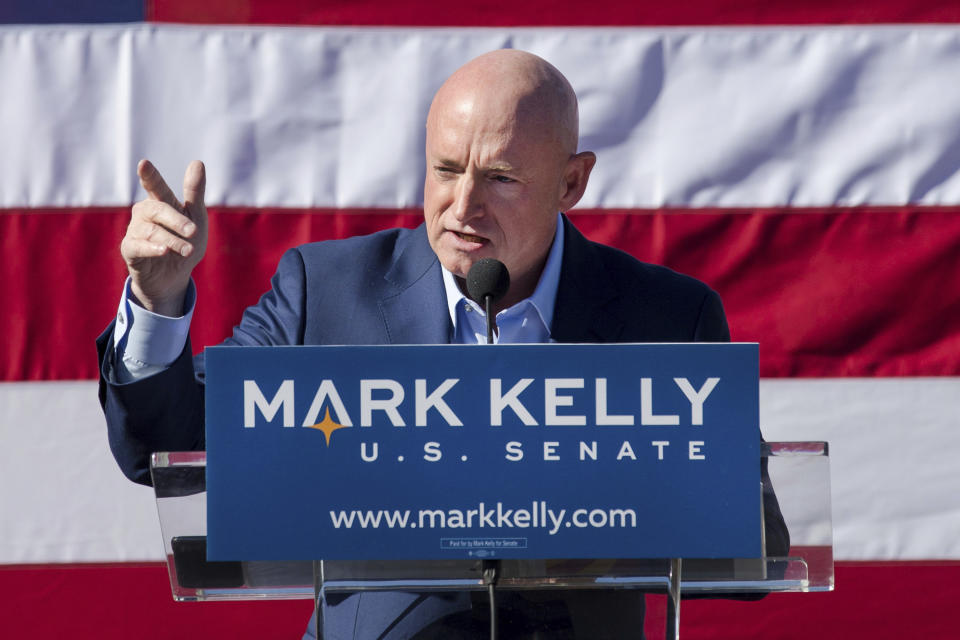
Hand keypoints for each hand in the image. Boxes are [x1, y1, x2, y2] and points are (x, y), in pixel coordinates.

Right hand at [121, 160, 207, 315]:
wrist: (175, 275)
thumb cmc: (185, 240)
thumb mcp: (195, 216)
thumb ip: (194, 192)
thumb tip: (197, 162)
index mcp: (160, 201)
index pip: (154, 185)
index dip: (149, 175)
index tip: (143, 164)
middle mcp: (144, 213)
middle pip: (157, 209)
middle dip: (176, 220)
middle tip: (193, 231)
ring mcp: (135, 230)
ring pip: (151, 230)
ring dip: (172, 240)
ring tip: (188, 250)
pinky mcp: (129, 249)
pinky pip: (137, 246)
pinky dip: (151, 248)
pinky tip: (164, 251)